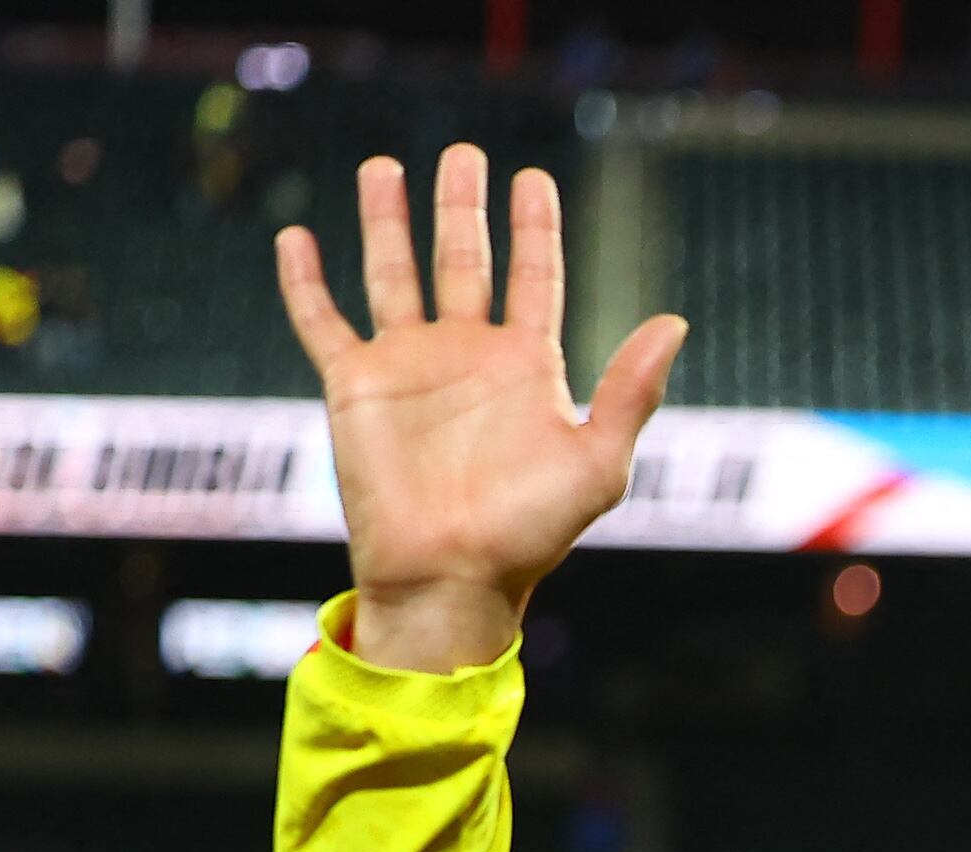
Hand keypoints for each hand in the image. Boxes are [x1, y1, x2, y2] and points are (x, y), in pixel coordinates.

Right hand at [275, 145, 686, 672]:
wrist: (453, 578)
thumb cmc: (531, 532)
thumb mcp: (598, 461)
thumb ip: (632, 390)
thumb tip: (674, 321)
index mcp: (527, 367)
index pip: (534, 277)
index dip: (535, 229)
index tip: (534, 177)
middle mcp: (467, 356)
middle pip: (465, 260)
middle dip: (462, 206)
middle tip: (463, 155)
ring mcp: (409, 366)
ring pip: (394, 273)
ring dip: (388, 221)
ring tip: (386, 165)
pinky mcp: (355, 386)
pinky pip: (322, 321)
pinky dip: (305, 281)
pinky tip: (296, 236)